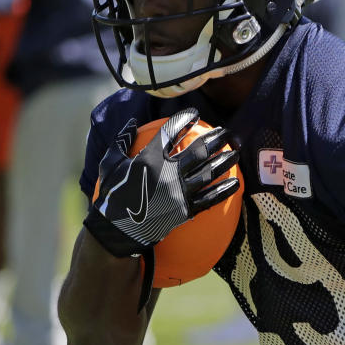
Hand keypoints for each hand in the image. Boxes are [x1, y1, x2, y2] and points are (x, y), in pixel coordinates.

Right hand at [84, 108, 239, 259]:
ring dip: (224, 162)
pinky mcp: (183, 210)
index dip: (184, 120)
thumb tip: (131, 123)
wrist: (117, 230)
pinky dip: (223, 191)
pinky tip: (235, 184)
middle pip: (198, 151)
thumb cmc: (112, 195)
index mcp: (149, 159)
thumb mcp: (110, 165)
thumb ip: (121, 142)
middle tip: (225, 132)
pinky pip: (208, 199)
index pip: (171, 132)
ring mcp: (178, 192)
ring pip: (208, 173)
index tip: (195, 114)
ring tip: (235, 153)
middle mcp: (167, 173)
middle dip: (215, 139)